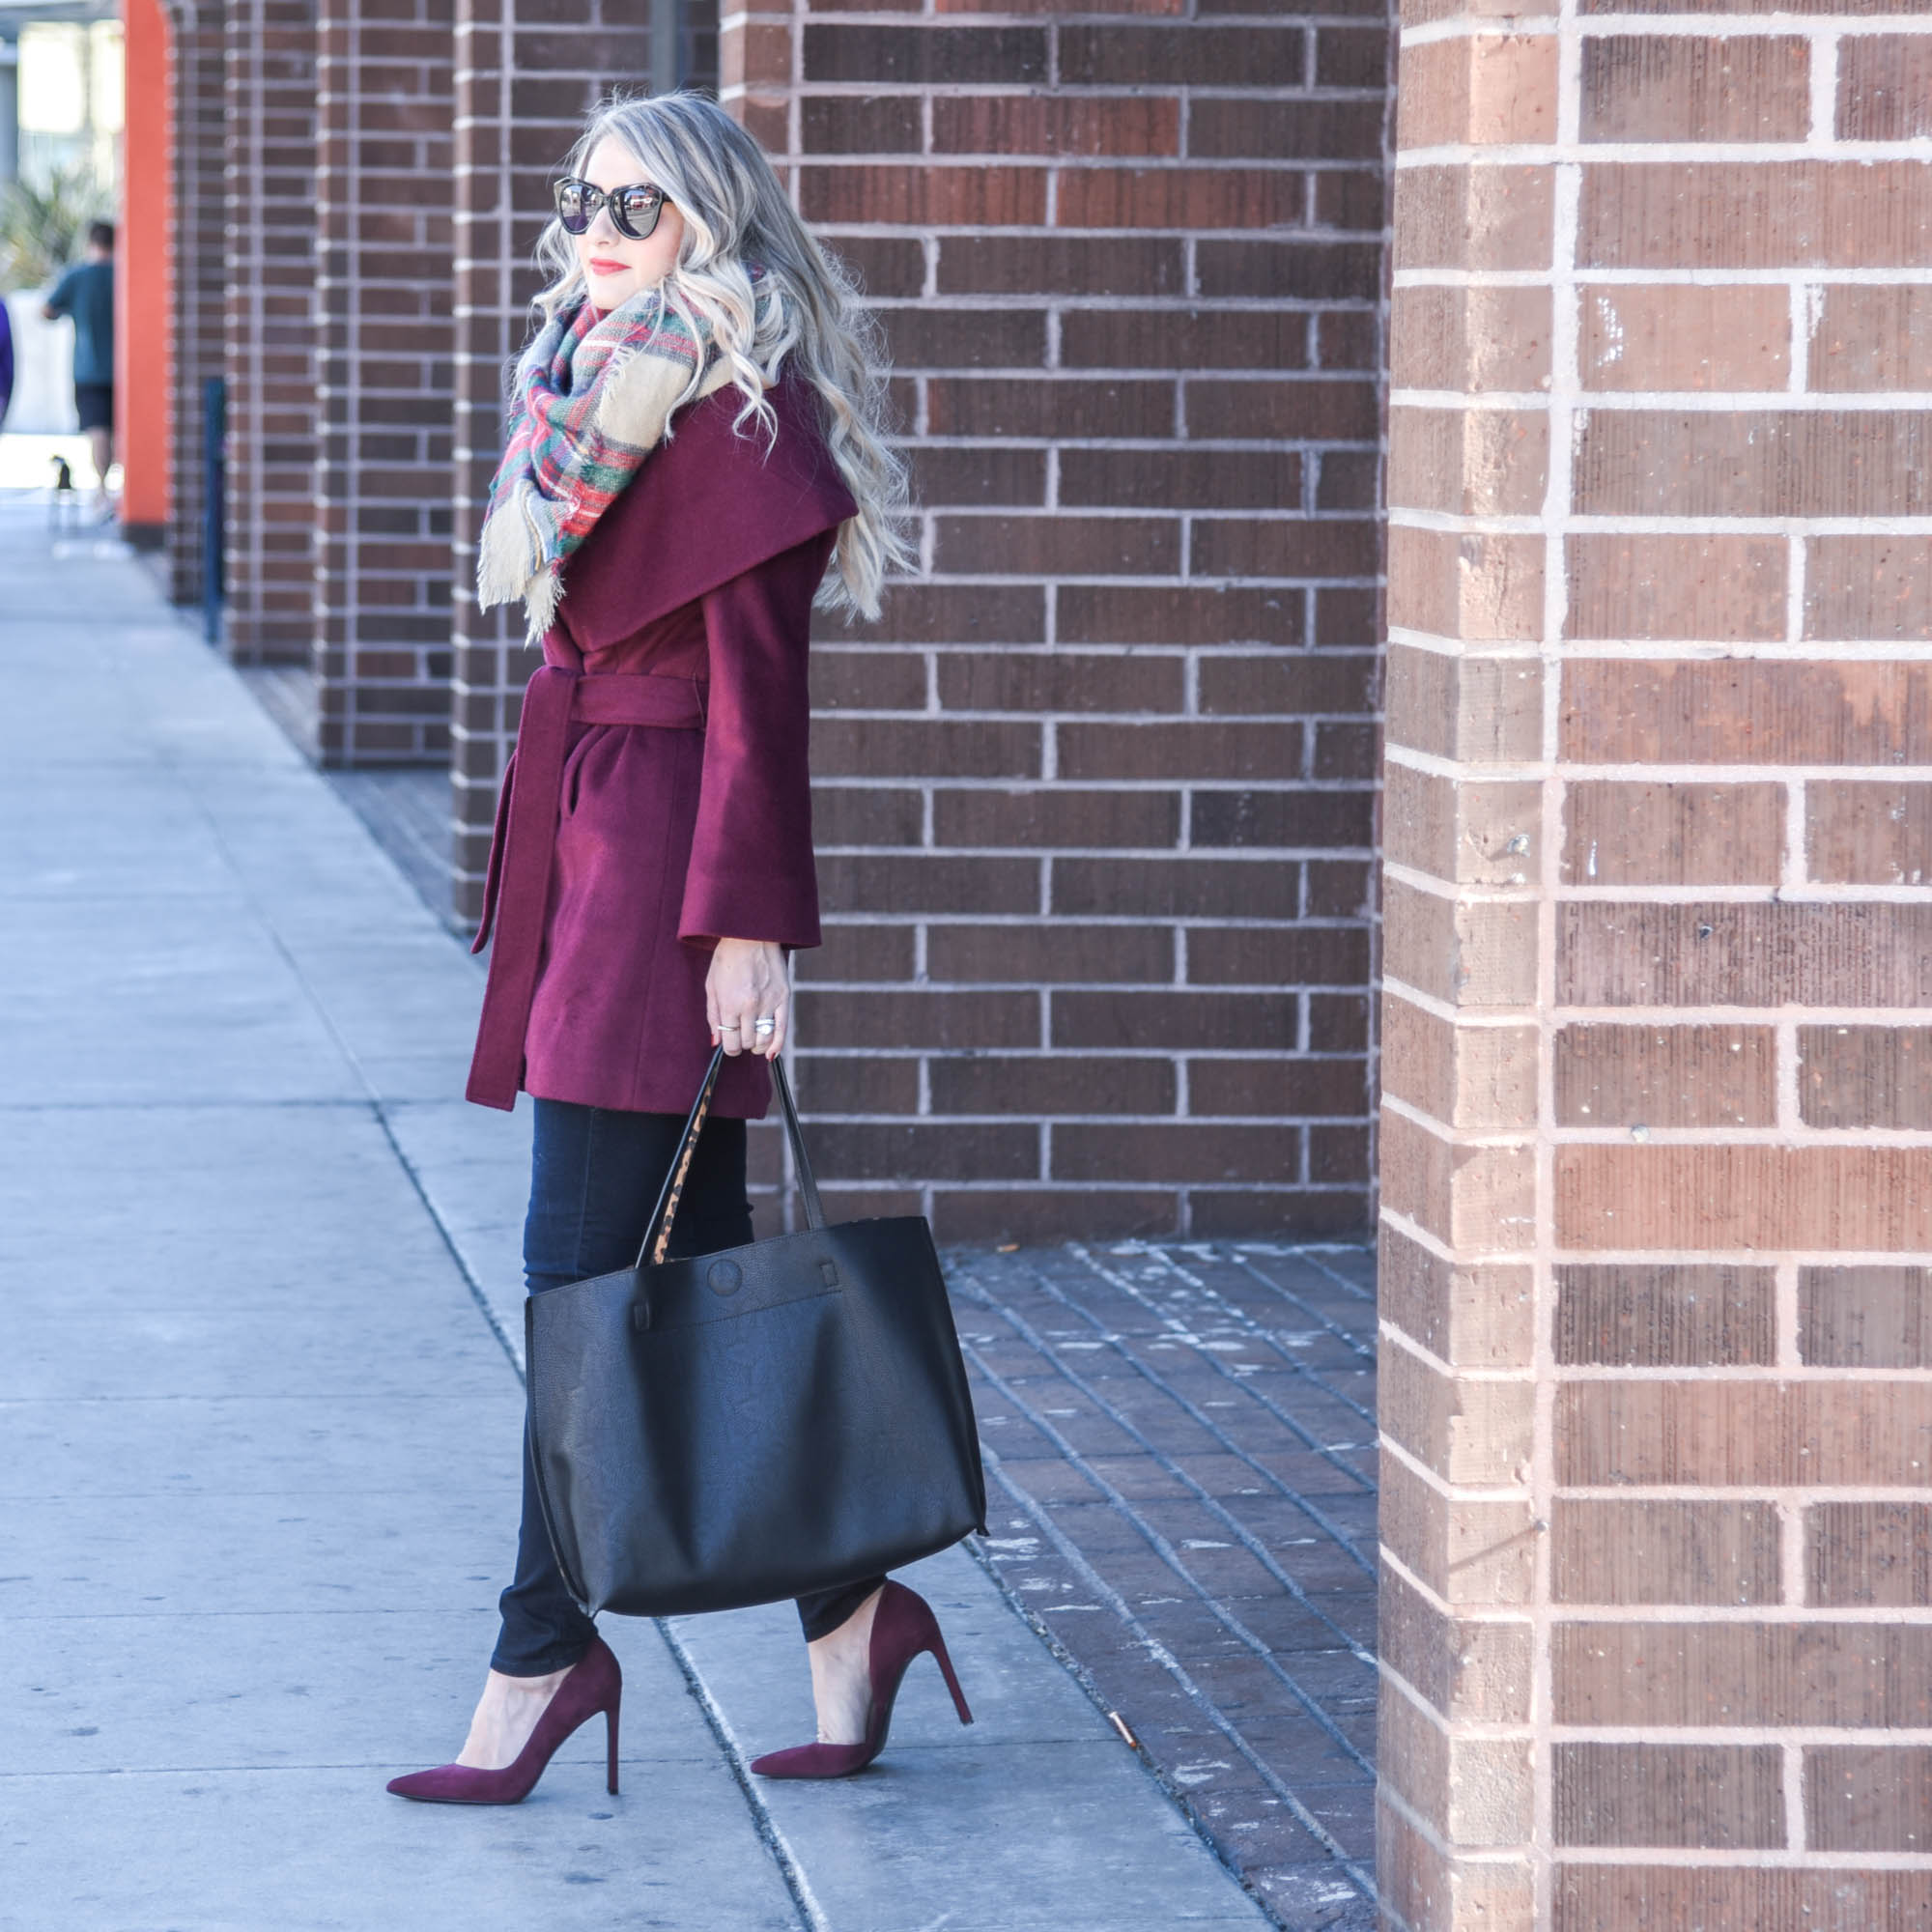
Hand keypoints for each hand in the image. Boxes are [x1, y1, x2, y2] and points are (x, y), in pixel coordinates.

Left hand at [706, 938, 787, 1058]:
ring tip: (754, 1038)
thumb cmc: (726, 959)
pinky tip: (771, 1053)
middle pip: (747, 1043)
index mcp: (730, 1004)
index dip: (729, 1048)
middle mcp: (750, 1007)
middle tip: (740, 1035)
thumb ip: (713, 1016)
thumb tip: (716, 1041)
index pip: (731, 1043)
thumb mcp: (712, 986)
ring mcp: (768, 1003)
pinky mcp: (783, 998)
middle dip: (742, 1043)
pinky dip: (777, 1045)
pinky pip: (782, 1030)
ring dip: (757, 1044)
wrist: (750, 935)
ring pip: (764, 1040)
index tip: (730, 1044)